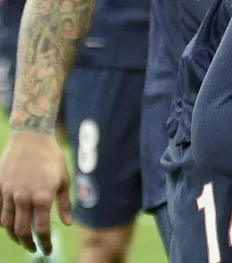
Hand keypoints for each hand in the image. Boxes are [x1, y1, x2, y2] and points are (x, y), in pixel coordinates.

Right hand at [0, 130, 71, 254]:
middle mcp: (24, 198)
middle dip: (28, 243)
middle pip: (21, 231)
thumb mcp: (64, 180)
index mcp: (43, 197)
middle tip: (34, 248)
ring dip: (14, 235)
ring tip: (21, 239)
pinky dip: (2, 221)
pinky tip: (9, 224)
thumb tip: (67, 223)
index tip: (47, 251)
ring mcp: (8, 193)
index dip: (44, 243)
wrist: (31, 138)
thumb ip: (65, 204)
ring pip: (6, 224)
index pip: (41, 229)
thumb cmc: (52, 158)